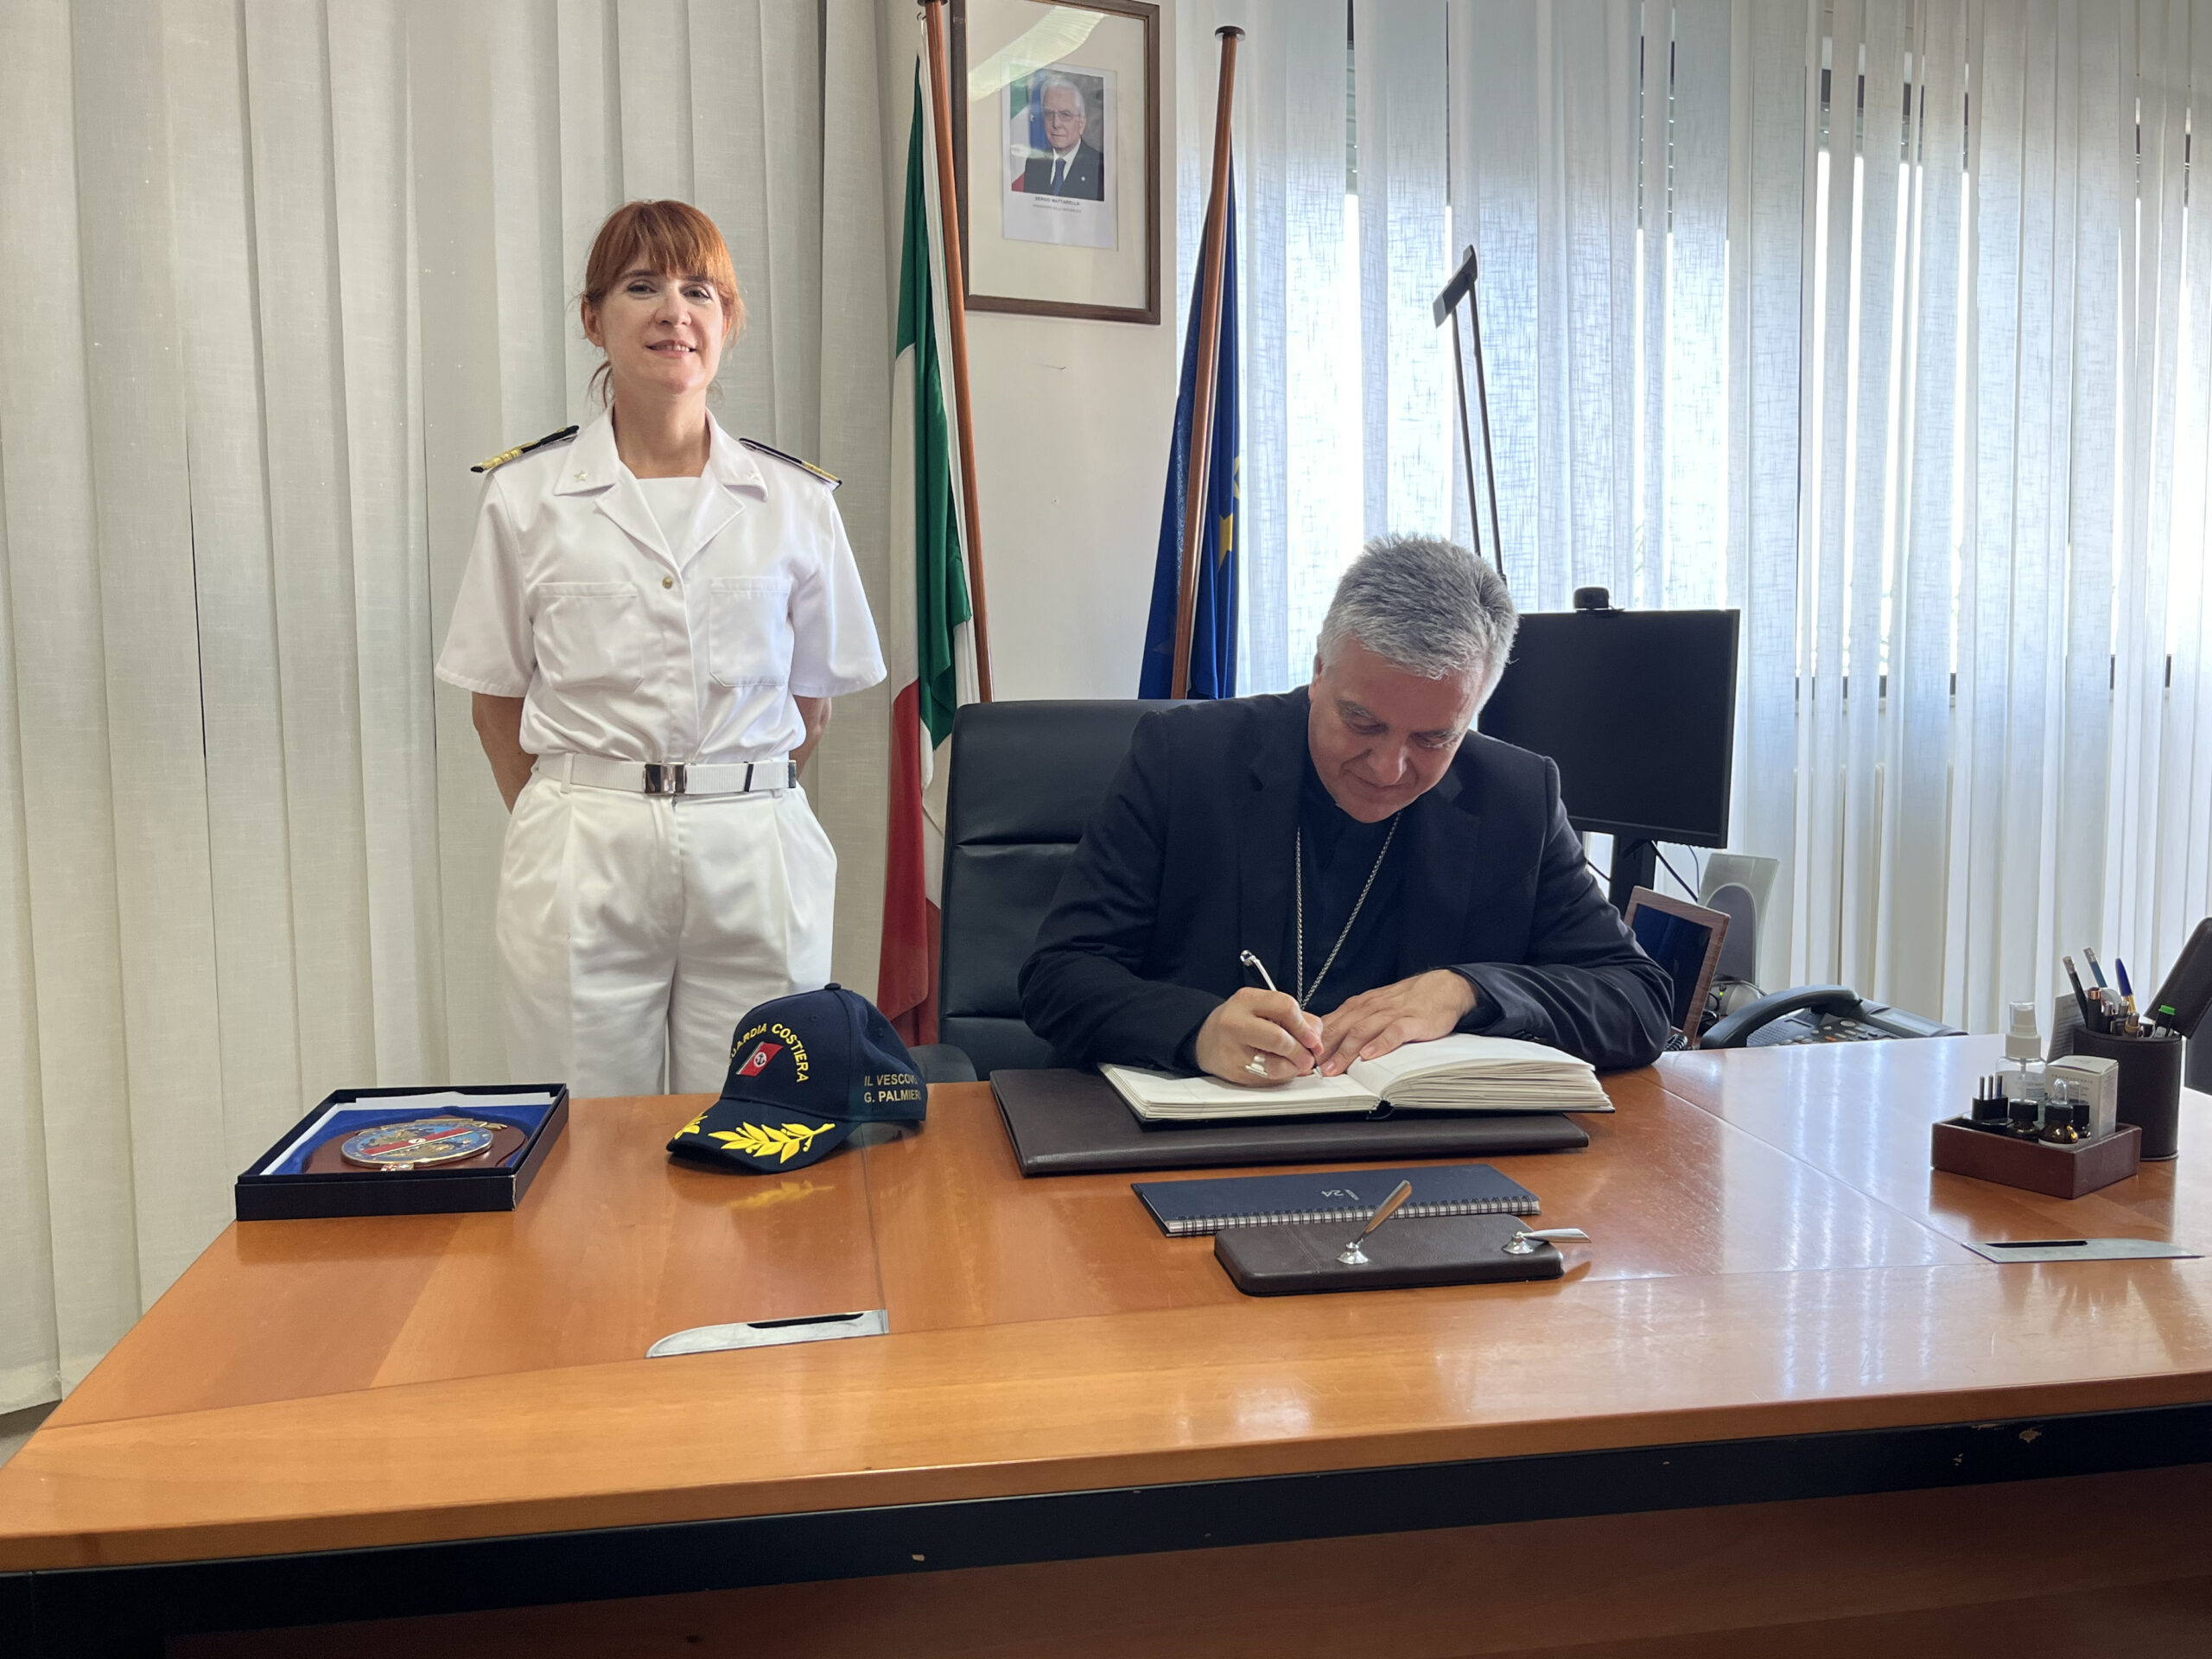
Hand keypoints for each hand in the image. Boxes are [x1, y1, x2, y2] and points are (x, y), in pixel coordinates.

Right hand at [1193, 988, 1324, 1086]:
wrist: (1206, 1039)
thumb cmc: (1239, 1022)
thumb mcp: (1262, 1007)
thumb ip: (1293, 1017)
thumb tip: (1316, 1036)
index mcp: (1246, 1000)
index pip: (1285, 1007)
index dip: (1305, 1026)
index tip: (1314, 1038)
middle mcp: (1236, 1023)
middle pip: (1281, 1039)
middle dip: (1302, 1051)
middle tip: (1309, 1056)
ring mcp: (1232, 1050)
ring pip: (1275, 1065)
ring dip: (1293, 1068)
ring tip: (1296, 1064)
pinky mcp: (1234, 1072)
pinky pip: (1267, 1079)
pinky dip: (1280, 1077)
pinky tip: (1280, 1069)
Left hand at [1314, 970, 1475, 1074]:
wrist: (1443, 987)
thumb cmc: (1407, 1001)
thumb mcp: (1375, 1007)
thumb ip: (1353, 1022)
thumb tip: (1327, 1042)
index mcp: (1359, 1005)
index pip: (1330, 1023)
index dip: (1313, 1042)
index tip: (1300, 1059)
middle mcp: (1371, 1008)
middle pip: (1341, 1029)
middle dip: (1323, 1050)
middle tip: (1309, 1069)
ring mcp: (1391, 1014)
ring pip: (1362, 1031)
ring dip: (1345, 1051)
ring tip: (1333, 1069)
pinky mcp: (1411, 1021)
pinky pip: (1393, 1032)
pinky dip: (1380, 1044)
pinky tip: (1370, 1055)